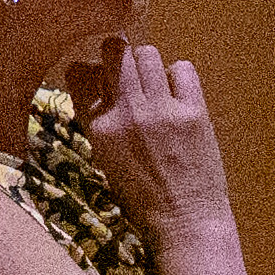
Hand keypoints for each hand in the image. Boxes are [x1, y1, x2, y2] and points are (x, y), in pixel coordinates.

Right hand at [72, 35, 237, 253]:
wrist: (184, 221)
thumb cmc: (142, 201)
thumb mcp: (107, 162)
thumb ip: (102, 125)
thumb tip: (101, 92)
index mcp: (98, 129)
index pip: (80, 75)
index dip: (87, 68)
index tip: (95, 73)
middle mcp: (127, 113)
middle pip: (115, 53)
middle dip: (117, 53)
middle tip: (126, 66)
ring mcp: (161, 109)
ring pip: (148, 54)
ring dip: (148, 63)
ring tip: (153, 81)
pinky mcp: (194, 111)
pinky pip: (183, 69)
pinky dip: (179, 75)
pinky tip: (179, 92)